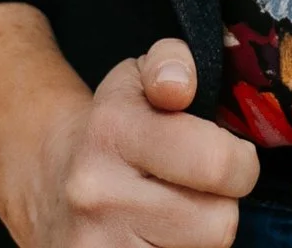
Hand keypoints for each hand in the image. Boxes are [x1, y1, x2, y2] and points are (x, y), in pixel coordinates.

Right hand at [17, 38, 259, 247]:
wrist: (51, 184)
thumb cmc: (115, 127)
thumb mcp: (139, 77)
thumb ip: (172, 61)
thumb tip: (178, 85)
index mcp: (114, 129)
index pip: (216, 164)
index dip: (240, 164)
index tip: (229, 158)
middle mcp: (98, 192)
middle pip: (219, 224)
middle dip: (221, 206)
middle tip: (201, 190)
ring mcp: (94, 246)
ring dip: (197, 239)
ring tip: (174, 215)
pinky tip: (156, 239)